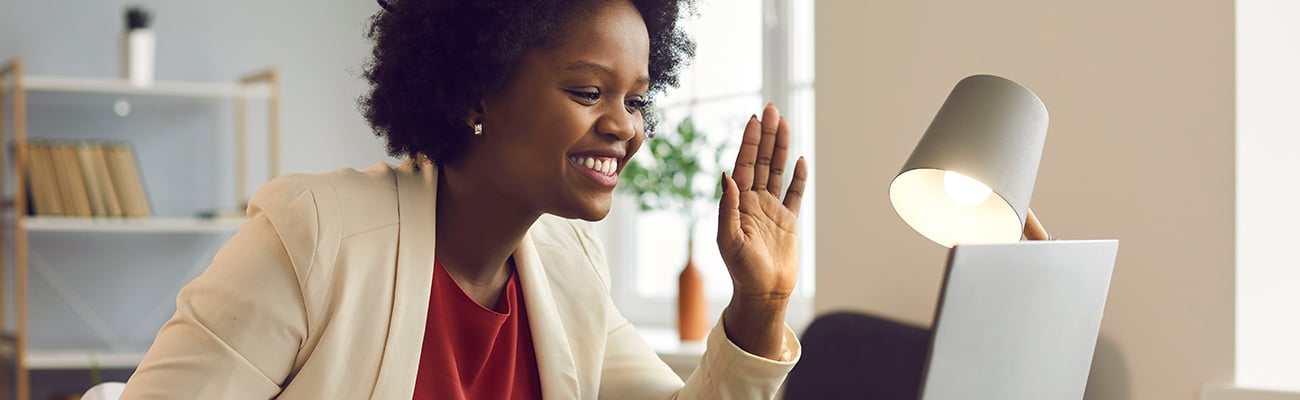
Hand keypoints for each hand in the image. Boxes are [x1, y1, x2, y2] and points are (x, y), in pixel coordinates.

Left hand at [716, 103, 808, 359]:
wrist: (763, 294)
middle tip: (771, 109)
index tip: (754, 119)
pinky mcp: (788, 221)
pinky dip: (799, 177)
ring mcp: (772, 209)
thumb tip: (726, 176)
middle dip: (766, 135)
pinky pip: (795, 194)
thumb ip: (727, 208)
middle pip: (762, 161)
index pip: (744, 165)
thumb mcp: (729, 240)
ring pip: (778, 171)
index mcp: (738, 203)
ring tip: (784, 123)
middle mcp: (754, 202)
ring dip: (781, 147)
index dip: (749, 142)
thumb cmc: (742, 271)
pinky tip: (801, 159)